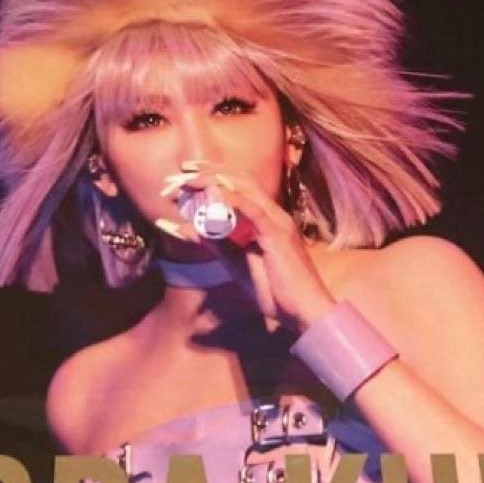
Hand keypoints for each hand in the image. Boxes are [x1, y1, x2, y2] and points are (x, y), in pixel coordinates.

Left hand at [156, 159, 336, 331]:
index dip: (212, 174)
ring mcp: (277, 221)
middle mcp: (272, 213)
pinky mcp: (278, 234)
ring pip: (245, 188)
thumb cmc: (274, 290)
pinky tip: (213, 193)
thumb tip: (187, 229)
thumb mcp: (235, 263)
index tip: (185, 174)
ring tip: (190, 179)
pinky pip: (254, 210)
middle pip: (240, 179)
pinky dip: (232, 199)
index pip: (238, 185)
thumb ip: (214, 243)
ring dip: (214, 180)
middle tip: (181, 170)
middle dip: (208, 170)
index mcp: (264, 218)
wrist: (302, 311)